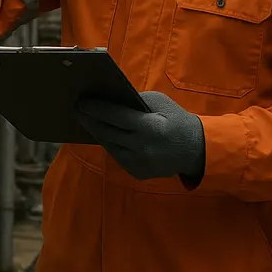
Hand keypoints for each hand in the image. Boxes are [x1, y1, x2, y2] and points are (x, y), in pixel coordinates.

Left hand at [76, 91, 205, 182]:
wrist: (195, 151)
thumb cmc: (176, 120)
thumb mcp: (160, 103)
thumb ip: (135, 101)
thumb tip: (110, 98)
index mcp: (148, 127)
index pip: (115, 117)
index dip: (96, 108)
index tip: (81, 101)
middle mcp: (141, 148)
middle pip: (107, 132)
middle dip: (89, 119)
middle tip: (76, 108)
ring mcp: (138, 163)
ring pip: (108, 145)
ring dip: (96, 132)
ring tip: (84, 119)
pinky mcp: (137, 173)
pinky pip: (117, 155)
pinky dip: (109, 143)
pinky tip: (100, 133)